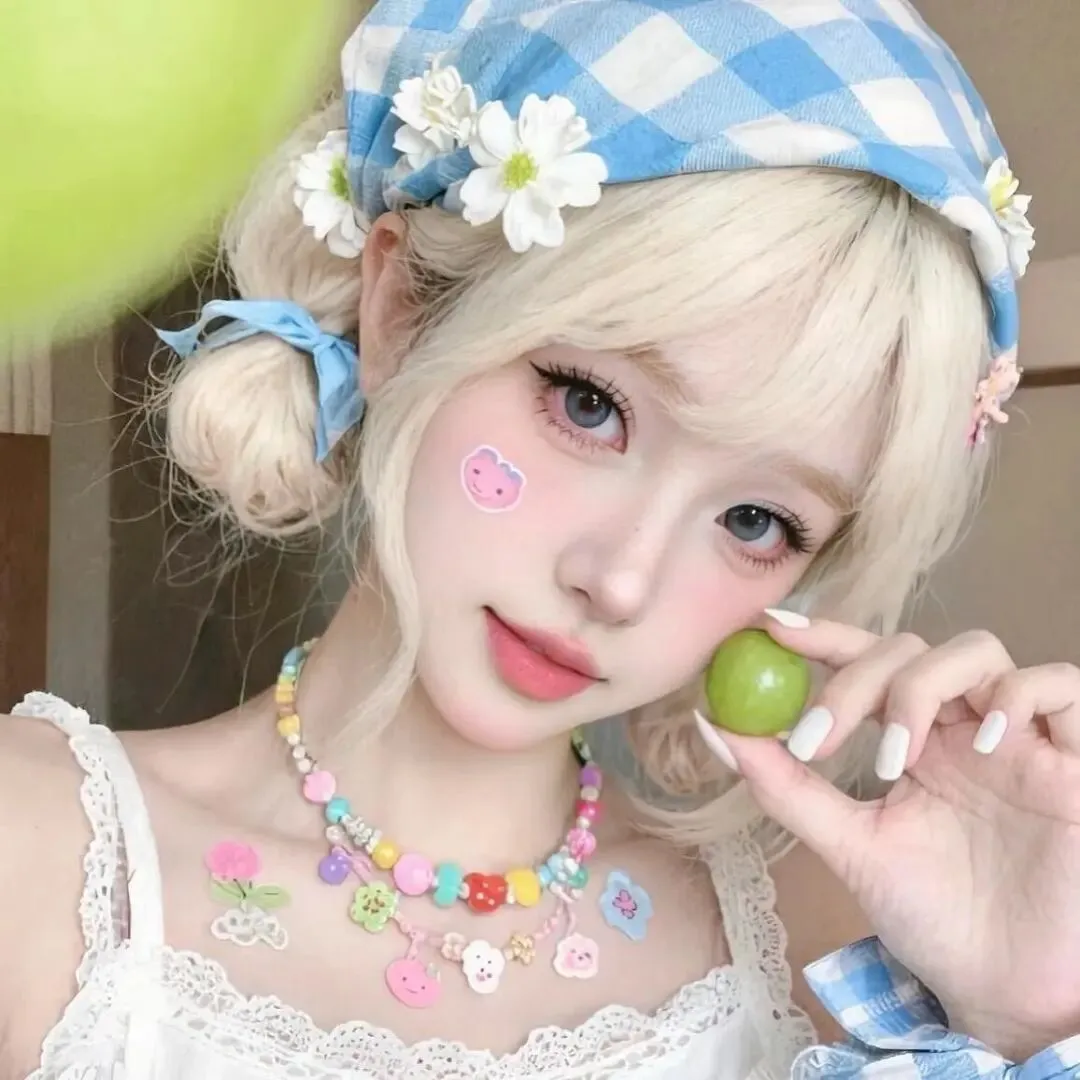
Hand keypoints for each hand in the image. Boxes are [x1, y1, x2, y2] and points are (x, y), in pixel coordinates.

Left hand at [694, 616, 1079, 1060]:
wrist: (1001, 991)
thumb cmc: (929, 915)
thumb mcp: (848, 845)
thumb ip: (785, 785)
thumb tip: (712, 723)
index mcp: (914, 739)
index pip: (866, 660)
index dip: (821, 634)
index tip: (765, 629)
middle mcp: (963, 727)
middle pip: (910, 649)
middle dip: (854, 682)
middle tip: (816, 741)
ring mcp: (1020, 740)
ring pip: (977, 652)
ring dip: (920, 688)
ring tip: (895, 757)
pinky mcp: (1077, 763)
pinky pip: (1063, 688)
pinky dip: (1018, 695)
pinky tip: (982, 742)